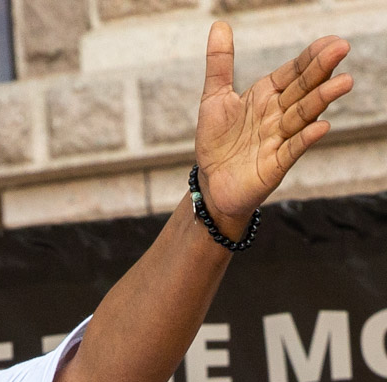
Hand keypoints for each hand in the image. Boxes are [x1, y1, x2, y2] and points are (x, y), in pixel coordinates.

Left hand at [195, 22, 352, 237]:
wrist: (211, 183)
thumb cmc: (217, 140)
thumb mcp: (214, 98)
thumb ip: (220, 63)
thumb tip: (219, 24)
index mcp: (267, 96)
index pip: (293, 72)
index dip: (310, 57)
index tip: (331, 41)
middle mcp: (278, 115)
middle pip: (303, 89)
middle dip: (321, 70)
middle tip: (342, 49)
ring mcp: (280, 139)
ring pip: (303, 116)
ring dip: (322, 99)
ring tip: (344, 82)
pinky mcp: (275, 165)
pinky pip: (293, 150)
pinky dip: (306, 138)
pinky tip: (322, 126)